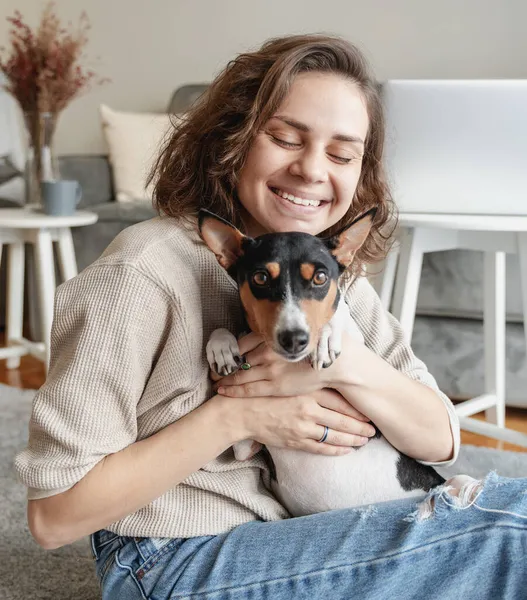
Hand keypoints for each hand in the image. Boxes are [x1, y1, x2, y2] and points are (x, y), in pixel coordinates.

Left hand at [213, 331, 362, 397]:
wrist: (335, 365)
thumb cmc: (317, 347)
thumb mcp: (296, 334)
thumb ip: (278, 333)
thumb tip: (262, 331)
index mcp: (272, 337)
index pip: (241, 342)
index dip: (227, 349)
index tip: (218, 353)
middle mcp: (267, 351)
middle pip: (237, 358)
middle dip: (222, 364)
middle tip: (211, 369)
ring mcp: (270, 370)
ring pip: (239, 374)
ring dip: (224, 377)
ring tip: (214, 380)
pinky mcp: (274, 387)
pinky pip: (248, 389)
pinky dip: (233, 389)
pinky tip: (223, 391)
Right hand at [220, 387, 375, 455]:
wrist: (243, 410)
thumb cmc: (267, 392)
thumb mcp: (291, 382)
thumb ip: (311, 383)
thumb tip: (335, 382)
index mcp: (308, 391)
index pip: (341, 402)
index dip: (357, 409)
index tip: (370, 412)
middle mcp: (309, 409)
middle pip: (343, 420)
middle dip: (361, 427)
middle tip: (374, 430)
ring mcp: (303, 427)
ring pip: (335, 436)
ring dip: (353, 440)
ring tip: (365, 441)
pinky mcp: (296, 441)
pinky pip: (321, 448)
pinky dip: (336, 450)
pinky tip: (347, 450)